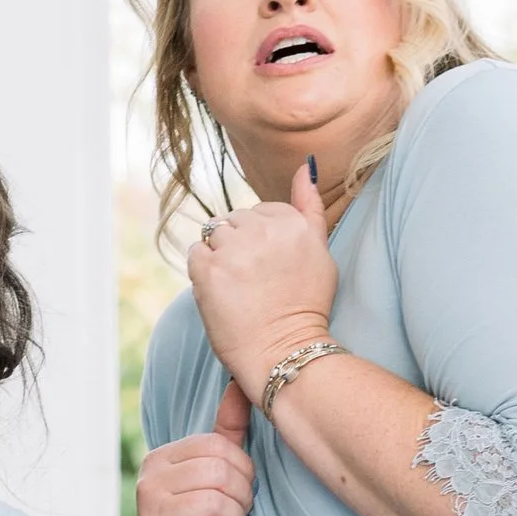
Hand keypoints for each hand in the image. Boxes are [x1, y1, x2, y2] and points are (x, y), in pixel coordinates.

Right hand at [135, 381, 253, 515]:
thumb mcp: (220, 475)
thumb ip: (228, 430)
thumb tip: (239, 384)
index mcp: (162, 457)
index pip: (217, 446)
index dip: (242, 470)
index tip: (239, 490)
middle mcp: (148, 479)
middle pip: (219, 472)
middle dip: (241, 497)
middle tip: (234, 513)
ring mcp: (148, 512)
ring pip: (216, 501)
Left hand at [187, 162, 335, 390]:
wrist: (285, 351)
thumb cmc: (304, 304)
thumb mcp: (321, 251)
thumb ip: (310, 206)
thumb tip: (306, 164)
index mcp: (294, 223)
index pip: (261, 211)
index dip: (263, 241)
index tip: (273, 267)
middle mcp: (264, 230)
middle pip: (235, 219)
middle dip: (240, 244)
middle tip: (256, 280)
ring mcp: (234, 249)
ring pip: (213, 233)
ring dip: (221, 255)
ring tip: (240, 286)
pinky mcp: (208, 270)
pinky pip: (195, 253)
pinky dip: (203, 270)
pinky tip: (223, 291)